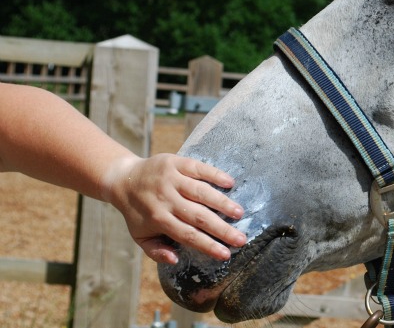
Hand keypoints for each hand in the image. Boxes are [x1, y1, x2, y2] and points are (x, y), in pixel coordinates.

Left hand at [104, 153, 246, 263]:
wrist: (123, 179)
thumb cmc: (136, 212)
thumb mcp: (140, 236)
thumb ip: (156, 251)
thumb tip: (175, 260)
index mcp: (158, 219)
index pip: (188, 235)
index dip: (208, 245)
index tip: (226, 254)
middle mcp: (165, 199)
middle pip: (198, 216)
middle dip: (222, 229)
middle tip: (242, 239)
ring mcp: (171, 179)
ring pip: (201, 192)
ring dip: (222, 203)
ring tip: (239, 213)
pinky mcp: (174, 162)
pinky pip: (198, 168)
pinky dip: (215, 174)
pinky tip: (230, 182)